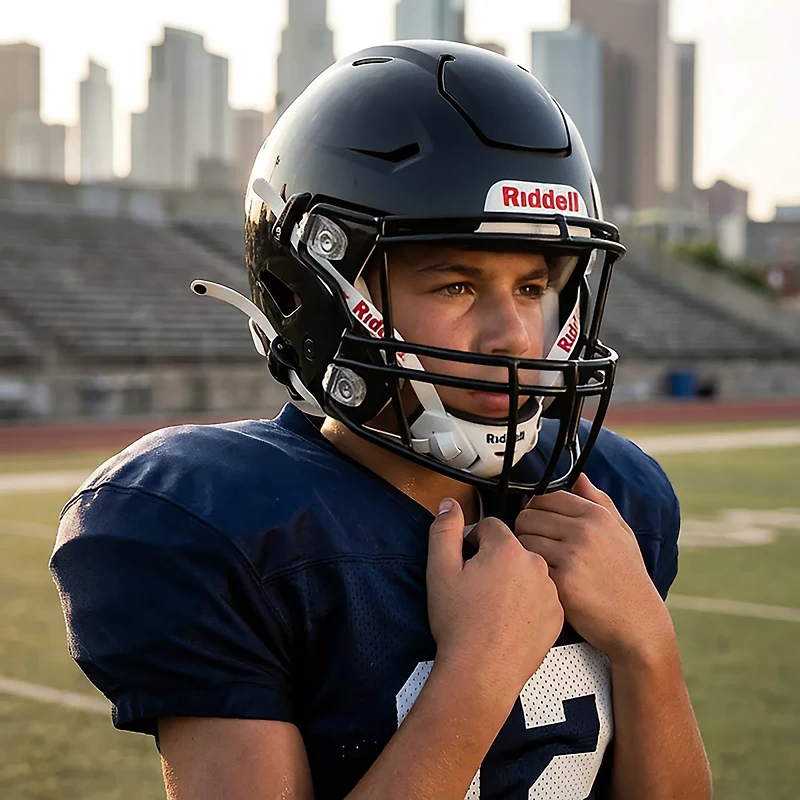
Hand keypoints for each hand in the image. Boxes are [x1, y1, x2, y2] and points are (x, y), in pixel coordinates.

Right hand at [427, 499, 563, 696]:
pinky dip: (528, 602)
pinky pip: (542, 596)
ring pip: (529, 572)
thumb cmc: (458, 622)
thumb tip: (450, 503)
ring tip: (494, 606)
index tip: (466, 563)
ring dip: (514, 580)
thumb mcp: (440, 571)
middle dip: (495, 560)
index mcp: (506, 548)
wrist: (481, 672)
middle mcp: (535, 564)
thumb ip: (444, 530)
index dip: (474, 542)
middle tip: (478, 588)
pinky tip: (511, 620)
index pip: (491, 527)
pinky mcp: (558, 615)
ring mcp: (550, 591)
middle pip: (512, 549)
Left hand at [515, 474, 672, 661]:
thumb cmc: (627, 577)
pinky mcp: (562, 582)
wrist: (638, 623)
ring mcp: (573, 556)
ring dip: (524, 553)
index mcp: (596, 515)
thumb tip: (578, 477)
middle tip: (535, 547)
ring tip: (537, 565)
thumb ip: (599, 502)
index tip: (539, 525)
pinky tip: (542, 581)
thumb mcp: (622, 533)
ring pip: (523, 540)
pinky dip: (530, 573)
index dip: (536, 510)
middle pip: (528, 516)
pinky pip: (529, 566)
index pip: (546, 497)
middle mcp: (585, 531)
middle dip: (526, 530)